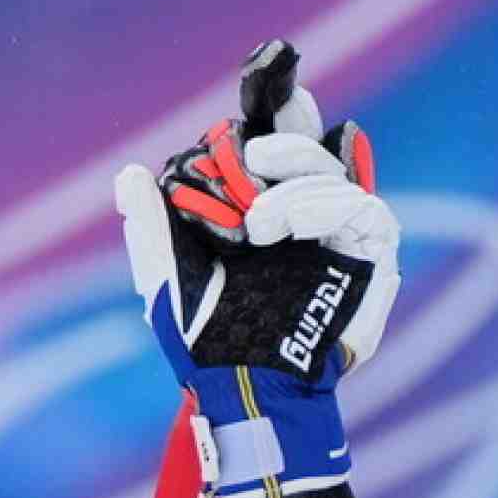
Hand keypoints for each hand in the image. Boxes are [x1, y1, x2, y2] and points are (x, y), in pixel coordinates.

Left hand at [116, 40, 401, 497]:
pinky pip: (365, 208)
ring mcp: (338, 234)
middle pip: (313, 145)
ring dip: (294, 185)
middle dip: (287, 132)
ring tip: (256, 224)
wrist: (243, 389)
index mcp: (257, 211)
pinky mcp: (369, 256)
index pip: (271, 151)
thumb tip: (128, 174)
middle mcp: (302, 216)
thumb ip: (150, 227)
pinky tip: (284, 225)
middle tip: (251, 150)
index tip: (247, 109)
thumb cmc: (203, 343)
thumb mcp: (167, 279)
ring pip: (335, 172)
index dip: (270, 119)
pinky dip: (323, 206)